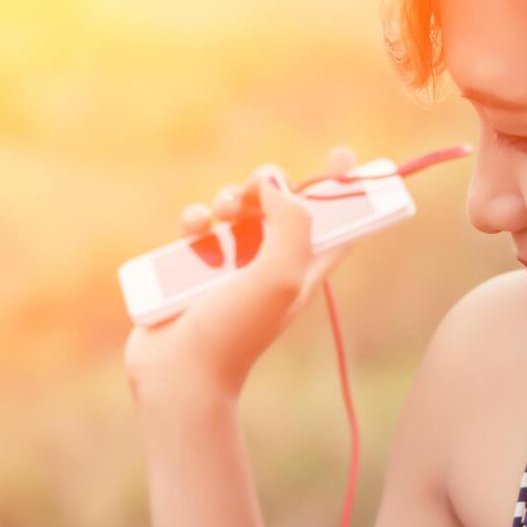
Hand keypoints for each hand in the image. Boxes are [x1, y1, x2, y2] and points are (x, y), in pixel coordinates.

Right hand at [123, 146, 357, 401]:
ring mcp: (232, 265)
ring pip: (238, 209)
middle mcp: (272, 264)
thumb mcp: (282, 275)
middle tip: (256, 191)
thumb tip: (275, 181)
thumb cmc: (237, 331)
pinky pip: (199, 226)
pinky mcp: (194, 267)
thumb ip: (292, 221)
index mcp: (306, 269)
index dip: (346, 189)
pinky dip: (196, 217)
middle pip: (283, 205)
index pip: (338, 223)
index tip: (341, 154)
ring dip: (230, 198)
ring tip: (221, 214)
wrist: (181, 372)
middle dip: (270, 185)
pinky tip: (193, 228)